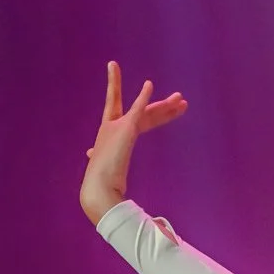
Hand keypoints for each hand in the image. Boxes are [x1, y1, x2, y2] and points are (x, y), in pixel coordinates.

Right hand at [80, 60, 187, 224]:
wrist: (98, 188)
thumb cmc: (102, 184)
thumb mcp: (106, 168)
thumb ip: (104, 162)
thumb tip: (91, 157)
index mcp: (111, 132)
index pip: (132, 113)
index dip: (143, 101)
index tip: (150, 86)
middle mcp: (114, 125)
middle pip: (146, 112)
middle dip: (164, 106)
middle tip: (181, 99)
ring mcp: (119, 125)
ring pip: (148, 112)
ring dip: (166, 106)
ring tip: (182, 99)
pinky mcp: (125, 129)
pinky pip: (137, 110)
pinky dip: (143, 98)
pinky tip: (150, 86)